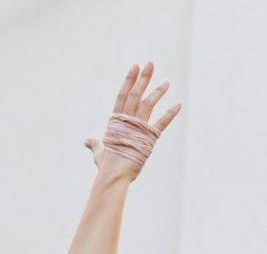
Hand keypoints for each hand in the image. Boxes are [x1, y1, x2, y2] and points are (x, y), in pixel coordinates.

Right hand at [85, 62, 181, 179]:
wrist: (113, 176)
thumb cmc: (106, 166)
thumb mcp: (99, 151)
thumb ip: (95, 144)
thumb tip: (87, 141)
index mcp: (115, 121)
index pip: (122, 95)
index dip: (129, 80)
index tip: (134, 67)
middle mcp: (126, 121)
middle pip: (135, 94)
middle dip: (143, 78)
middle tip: (150, 63)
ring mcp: (137, 129)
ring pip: (148, 104)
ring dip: (158, 91)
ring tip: (167, 81)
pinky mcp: (149, 139)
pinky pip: (162, 123)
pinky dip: (171, 113)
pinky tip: (178, 104)